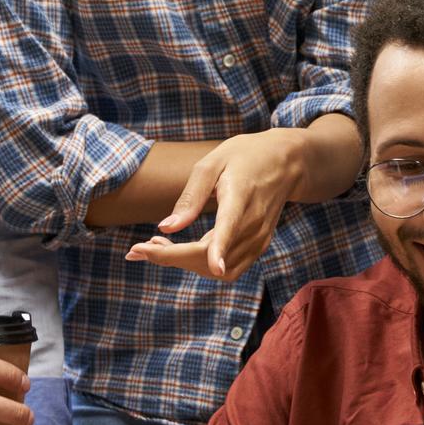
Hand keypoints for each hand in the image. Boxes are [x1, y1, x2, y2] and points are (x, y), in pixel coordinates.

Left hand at [125, 129, 310, 281]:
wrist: (287, 162)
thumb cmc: (245, 155)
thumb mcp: (213, 162)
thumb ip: (191, 197)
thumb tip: (167, 227)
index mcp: (240, 197)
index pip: (230, 227)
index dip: (219, 249)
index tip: (213, 267)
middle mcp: (253, 223)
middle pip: (212, 256)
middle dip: (172, 258)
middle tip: (136, 250)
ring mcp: (258, 238)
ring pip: (219, 269)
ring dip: (184, 264)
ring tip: (155, 246)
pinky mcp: (258, 246)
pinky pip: (228, 267)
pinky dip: (201, 264)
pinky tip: (179, 249)